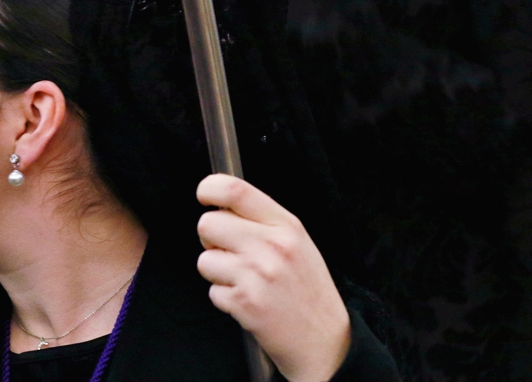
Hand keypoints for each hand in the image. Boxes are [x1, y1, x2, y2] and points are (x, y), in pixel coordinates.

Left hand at [196, 174, 350, 381]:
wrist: (327, 344)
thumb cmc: (308, 292)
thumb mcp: (299, 244)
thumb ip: (263, 222)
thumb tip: (221, 206)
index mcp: (286, 226)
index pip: (235, 190)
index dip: (209, 188)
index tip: (204, 196)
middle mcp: (272, 246)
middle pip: (208, 223)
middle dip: (210, 239)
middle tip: (229, 252)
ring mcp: (257, 274)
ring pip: (205, 259)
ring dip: (216, 273)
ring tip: (244, 282)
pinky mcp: (245, 303)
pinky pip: (212, 291)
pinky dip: (224, 299)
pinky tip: (248, 302)